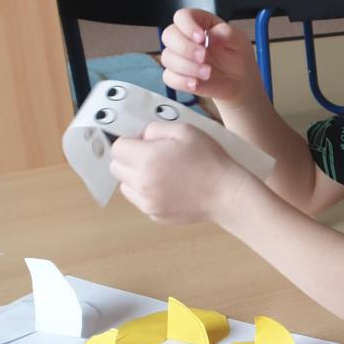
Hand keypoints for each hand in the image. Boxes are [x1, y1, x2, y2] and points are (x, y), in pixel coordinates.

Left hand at [109, 121, 251, 223]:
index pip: (117, 147)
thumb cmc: (210, 159)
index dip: (130, 142)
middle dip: (129, 159)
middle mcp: (141, 182)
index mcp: (146, 159)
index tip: (147, 143)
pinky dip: (148, 194)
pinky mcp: (155, 215)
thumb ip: (155, 129)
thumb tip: (141, 137)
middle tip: (152, 158)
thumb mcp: (185, 131)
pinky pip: (140, 201)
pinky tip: (169, 189)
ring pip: (125, 186)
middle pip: (116, 168)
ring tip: (161, 175)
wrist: (227, 194)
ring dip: (136, 178)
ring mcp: (146, 202)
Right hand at [159, 9, 258, 104]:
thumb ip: (227, 33)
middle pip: (168, 35)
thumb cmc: (237, 56)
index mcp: (199, 23)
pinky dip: (181, 81)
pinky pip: (169, 77)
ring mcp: (179, 57)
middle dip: (185, 47)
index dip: (188, 26)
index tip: (201, 38)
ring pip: (167, 57)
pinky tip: (196, 83)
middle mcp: (184, 37)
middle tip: (204, 57)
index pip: (182, 16)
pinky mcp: (178, 75)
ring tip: (208, 73)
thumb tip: (211, 35)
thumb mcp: (239, 40)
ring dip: (186, 66)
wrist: (240, 81)